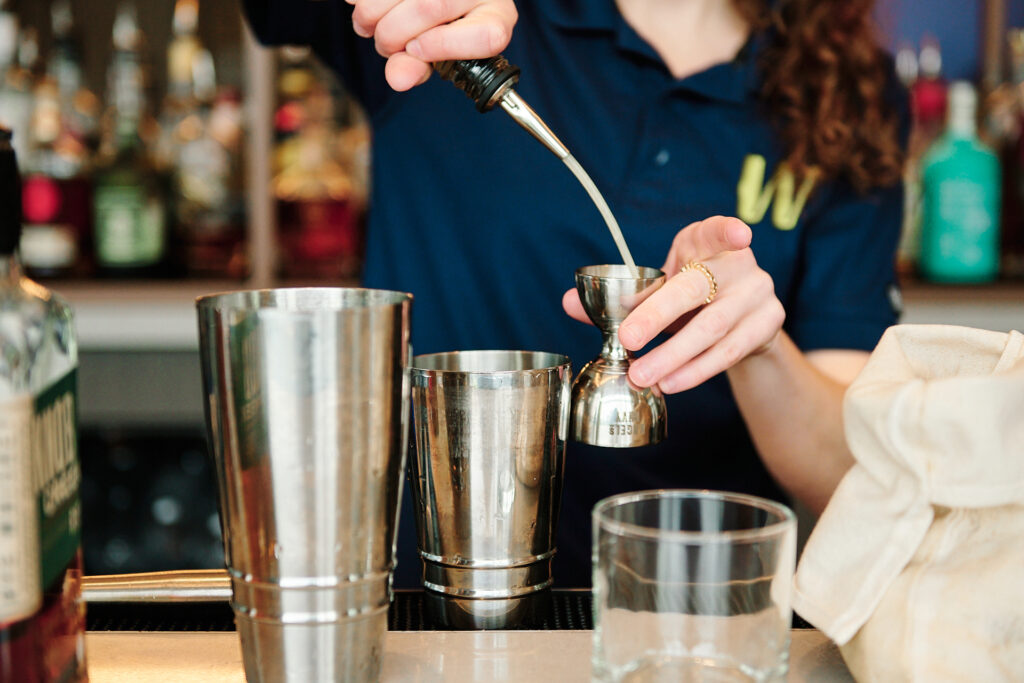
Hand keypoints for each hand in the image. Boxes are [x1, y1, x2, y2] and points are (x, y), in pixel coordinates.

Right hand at [347, 0, 517, 90]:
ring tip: (366, 25)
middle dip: (393, 33)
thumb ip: (417, 68)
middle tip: (382, 45)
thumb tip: (398, 80)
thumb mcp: (435, 55)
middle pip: (433, 7)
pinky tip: (358, 3)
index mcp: (497, 18)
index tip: (413, 50)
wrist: (433, 2)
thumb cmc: (439, 30)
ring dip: (372, 13)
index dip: (444, 46)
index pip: (487, 36)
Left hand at [562, 217, 785, 393]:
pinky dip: (695, 371)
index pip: (719, 230)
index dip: (728, 230)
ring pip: (714, 329)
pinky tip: (671, 382)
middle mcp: (739, 266)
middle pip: (697, 290)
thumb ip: (620, 298)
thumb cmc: (691, 297)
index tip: (740, 235)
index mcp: (708, 243)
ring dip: (674, 357)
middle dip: (659, 316)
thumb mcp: (660, 289)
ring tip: (643, 376)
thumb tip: (567, 302)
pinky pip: (728, 353)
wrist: (738, 322)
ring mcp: (759, 295)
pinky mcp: (768, 326)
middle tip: (628, 342)